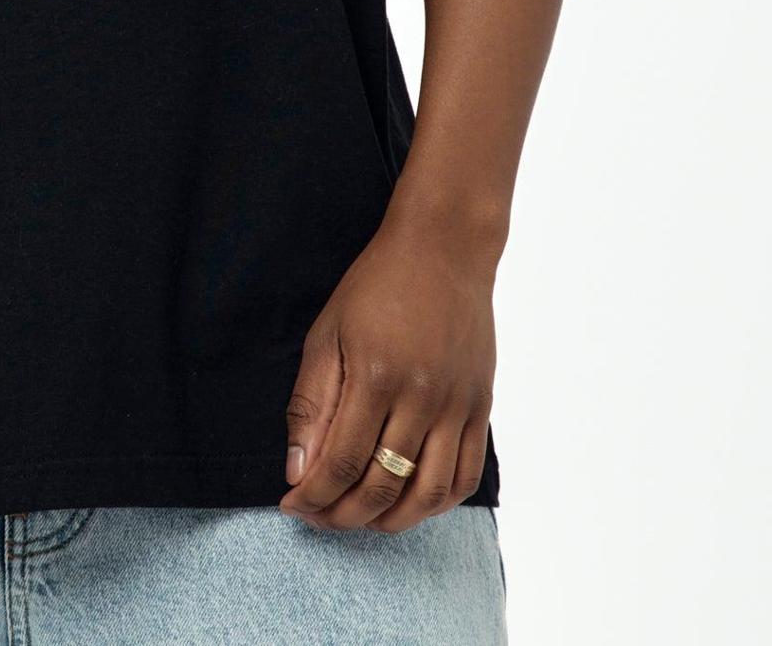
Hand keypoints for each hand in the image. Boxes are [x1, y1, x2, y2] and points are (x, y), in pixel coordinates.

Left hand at [280, 213, 497, 530]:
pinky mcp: (480, 408)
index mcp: (376, 375)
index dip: (313, 496)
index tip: (291, 505)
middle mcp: (421, 397)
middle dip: (342, 516)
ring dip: (389, 522)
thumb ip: (310, 404)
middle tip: (318, 517)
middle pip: (381, 487)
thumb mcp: (327, 333)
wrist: (444, 250)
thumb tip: (298, 471)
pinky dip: (435, 505)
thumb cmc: (376, 286)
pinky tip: (408, 504)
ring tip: (359, 518)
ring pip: (426, 496)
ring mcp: (456, 406)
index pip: (341, 463)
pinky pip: (464, 478)